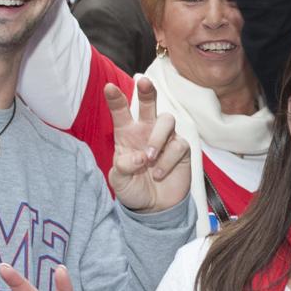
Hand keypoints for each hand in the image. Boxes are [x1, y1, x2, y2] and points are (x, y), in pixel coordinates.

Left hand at [105, 78, 192, 211]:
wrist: (154, 208)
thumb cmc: (133, 188)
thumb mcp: (119, 180)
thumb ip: (124, 167)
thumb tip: (141, 157)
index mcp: (126, 133)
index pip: (120, 112)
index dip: (115, 99)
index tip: (108, 87)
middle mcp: (146, 130)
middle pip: (148, 103)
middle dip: (146, 91)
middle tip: (143, 82)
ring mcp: (165, 138)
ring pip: (166, 120)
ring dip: (157, 138)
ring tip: (149, 158)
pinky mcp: (181, 149)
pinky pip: (178, 145)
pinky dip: (167, 160)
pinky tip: (160, 173)